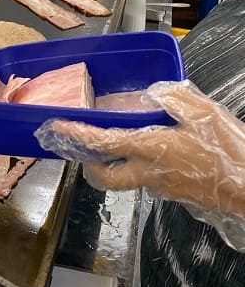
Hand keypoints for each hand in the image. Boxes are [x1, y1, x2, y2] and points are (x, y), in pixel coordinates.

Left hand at [35, 81, 244, 247]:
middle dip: (88, 163)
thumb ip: (173, 99)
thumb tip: (153, 93)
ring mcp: (161, 187)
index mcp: (149, 150)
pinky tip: (153, 149)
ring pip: (125, 179)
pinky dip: (140, 166)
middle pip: (105, 177)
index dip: (77, 134)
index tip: (58, 126)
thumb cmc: (228, 152)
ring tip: (117, 143)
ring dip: (115, 164)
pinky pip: (148, 179)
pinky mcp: (175, 193)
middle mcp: (148, 173)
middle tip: (84, 146)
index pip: (102, 143)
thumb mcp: (203, 113)